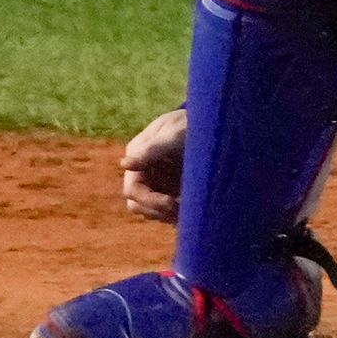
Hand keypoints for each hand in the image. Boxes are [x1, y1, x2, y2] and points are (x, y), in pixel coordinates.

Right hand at [119, 106, 187, 222]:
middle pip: (137, 204)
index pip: (132, 190)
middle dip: (157, 211)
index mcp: (137, 156)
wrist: (211, 121)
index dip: (150, 201)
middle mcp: (142, 171)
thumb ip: (152, 149)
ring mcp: (156, 181)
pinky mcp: (171, 188)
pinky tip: (193, 215)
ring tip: (189, 216)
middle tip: (182, 213)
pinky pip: (165, 210)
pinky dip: (176, 216)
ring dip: (165, 216)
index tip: (173, 204)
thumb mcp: (175, 134)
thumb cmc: (191, 123)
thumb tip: (124, 164)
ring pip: (149, 211)